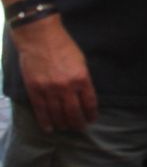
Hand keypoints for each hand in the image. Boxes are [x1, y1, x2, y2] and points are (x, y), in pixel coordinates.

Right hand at [13, 15, 96, 130]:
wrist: (40, 38)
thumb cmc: (63, 46)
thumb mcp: (81, 61)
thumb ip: (83, 79)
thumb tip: (84, 95)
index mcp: (82, 78)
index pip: (89, 102)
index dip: (91, 114)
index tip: (92, 120)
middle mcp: (66, 87)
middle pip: (74, 112)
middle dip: (78, 122)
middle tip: (80, 128)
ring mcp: (49, 89)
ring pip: (57, 114)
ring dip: (63, 124)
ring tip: (66, 128)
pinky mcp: (34, 90)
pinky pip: (40, 110)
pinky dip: (45, 121)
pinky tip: (49, 129)